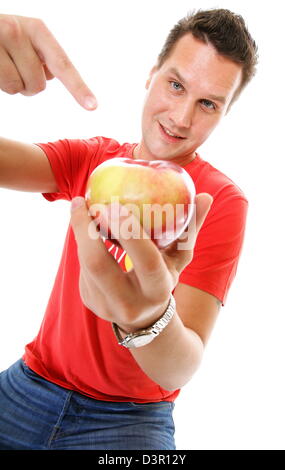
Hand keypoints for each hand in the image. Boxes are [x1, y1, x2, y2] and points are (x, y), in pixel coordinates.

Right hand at [0, 14, 96, 109]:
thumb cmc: (5, 42)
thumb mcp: (28, 41)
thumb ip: (44, 57)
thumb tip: (50, 75)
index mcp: (37, 29)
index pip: (62, 64)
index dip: (78, 88)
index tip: (93, 107)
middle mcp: (17, 31)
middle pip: (39, 85)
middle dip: (30, 85)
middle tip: (17, 68)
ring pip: (20, 89)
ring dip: (14, 86)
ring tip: (4, 66)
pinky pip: (5, 88)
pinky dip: (2, 86)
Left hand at [70, 194, 212, 330]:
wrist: (145, 320)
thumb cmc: (165, 278)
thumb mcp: (180, 258)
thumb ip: (190, 228)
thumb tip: (205, 196)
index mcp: (158, 290)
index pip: (146, 260)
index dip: (130, 232)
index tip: (116, 204)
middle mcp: (130, 302)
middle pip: (98, 264)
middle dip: (86, 229)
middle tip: (83, 202)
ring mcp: (105, 306)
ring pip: (85, 263)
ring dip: (82, 233)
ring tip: (81, 208)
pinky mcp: (89, 302)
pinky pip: (82, 268)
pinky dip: (84, 246)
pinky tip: (86, 231)